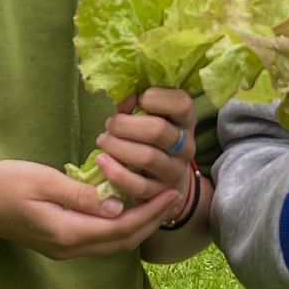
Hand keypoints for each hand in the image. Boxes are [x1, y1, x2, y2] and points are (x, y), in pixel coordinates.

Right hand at [0, 159, 181, 259]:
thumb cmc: (3, 184)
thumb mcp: (42, 181)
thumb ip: (80, 194)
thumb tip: (115, 204)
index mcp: (67, 232)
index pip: (120, 227)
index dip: (150, 212)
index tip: (171, 191)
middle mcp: (69, 247)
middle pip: (122, 240)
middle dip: (152, 221)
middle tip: (176, 196)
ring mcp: (64, 248)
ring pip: (112, 242)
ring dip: (139, 224)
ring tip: (159, 201)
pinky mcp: (59, 241)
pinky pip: (99, 238)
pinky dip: (121, 224)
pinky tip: (129, 206)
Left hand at [92, 87, 196, 211]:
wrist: (163, 174)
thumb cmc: (149, 134)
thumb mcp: (149, 114)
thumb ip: (137, 103)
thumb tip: (122, 96)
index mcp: (186, 119)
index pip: (182, 103)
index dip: (156, 97)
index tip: (138, 98)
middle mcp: (186, 145)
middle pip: (158, 131)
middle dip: (125, 125)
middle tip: (110, 124)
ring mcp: (175, 170)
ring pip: (147, 158)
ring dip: (117, 147)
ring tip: (102, 140)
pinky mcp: (160, 192)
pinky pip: (138, 186)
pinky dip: (116, 173)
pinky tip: (102, 161)